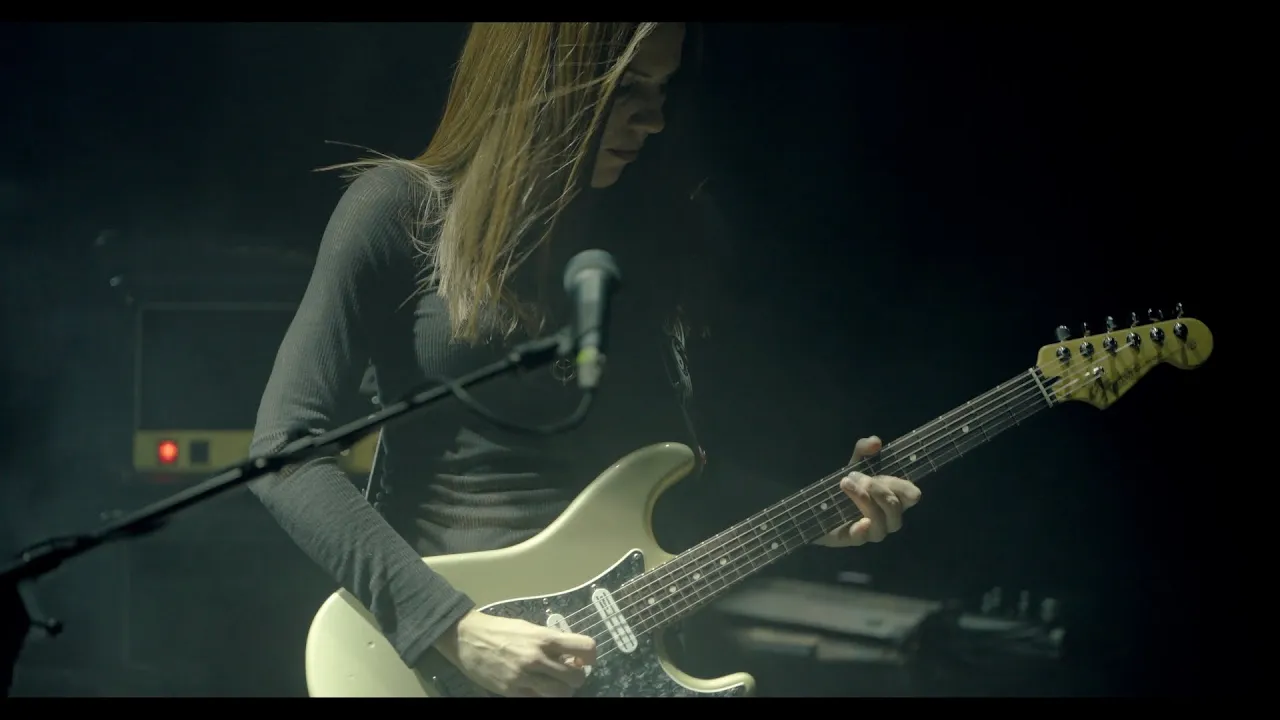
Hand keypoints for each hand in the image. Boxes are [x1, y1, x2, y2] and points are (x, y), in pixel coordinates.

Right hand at [433, 609, 595, 696]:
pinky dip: (543, 695)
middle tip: (568, 673)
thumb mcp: (530, 628)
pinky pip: (539, 700)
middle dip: (576, 677)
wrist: (468, 638)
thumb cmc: (502, 630)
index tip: (585, 660)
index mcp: (545, 637)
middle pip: (576, 677)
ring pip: (561, 693)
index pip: (585, 647)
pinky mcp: (513, 691)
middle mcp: (538, 658)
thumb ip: (553, 643)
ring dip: (563, 690)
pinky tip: (537, 688)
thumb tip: (574, 658)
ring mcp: (525, 677)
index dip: (590, 656)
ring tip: (555, 684)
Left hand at [814, 435, 921, 546]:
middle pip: (894, 506)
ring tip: (845, 484)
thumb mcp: (854, 464)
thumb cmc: (846, 486)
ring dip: (864, 499)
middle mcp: (888, 517)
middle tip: (853, 475)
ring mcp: (873, 530)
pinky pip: (863, 537)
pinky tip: (859, 522)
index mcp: (893, 497)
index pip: (911, 496)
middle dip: (876, 488)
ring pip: (880, 521)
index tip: (886, 477)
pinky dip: (863, 529)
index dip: (904, 488)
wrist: (819, 508)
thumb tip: (875, 442)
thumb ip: (863, 451)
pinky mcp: (853, 538)